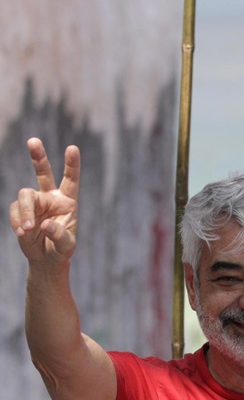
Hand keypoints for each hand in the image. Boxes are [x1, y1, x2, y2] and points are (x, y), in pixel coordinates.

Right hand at [9, 138, 79, 266]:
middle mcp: (51, 197)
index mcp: (68, 201)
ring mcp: (35, 203)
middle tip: (33, 141)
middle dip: (38, 156)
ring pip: (25, 195)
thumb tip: (45, 224)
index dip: (72, 164)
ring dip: (25, 212)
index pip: (71, 180)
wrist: (46, 258)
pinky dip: (17, 221)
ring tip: (28, 229)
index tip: (73, 148)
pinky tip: (23, 232)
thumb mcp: (66, 246)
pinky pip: (15, 210)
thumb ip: (59, 235)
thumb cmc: (61, 249)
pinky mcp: (21, 210)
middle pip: (43, 173)